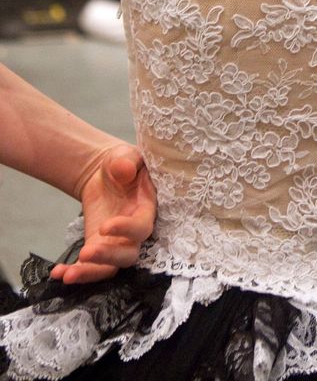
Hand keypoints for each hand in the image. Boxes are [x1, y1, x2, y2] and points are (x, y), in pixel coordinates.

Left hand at [49, 145, 155, 284]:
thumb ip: (127, 160)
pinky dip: (76, 272)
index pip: (141, 226)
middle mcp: (134, 232)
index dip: (126, 230)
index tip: (104, 226)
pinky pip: (91, 268)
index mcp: (145, 208)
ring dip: (91, 273)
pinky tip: (57, 273)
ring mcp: (116, 243)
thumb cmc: (122, 162)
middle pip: (128, 254)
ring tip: (68, 274)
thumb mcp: (125, 154)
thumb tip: (125, 170)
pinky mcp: (99, 247)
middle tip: (86, 253)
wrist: (106, 174)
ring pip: (110, 268)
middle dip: (107, 257)